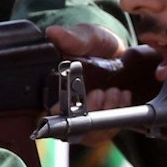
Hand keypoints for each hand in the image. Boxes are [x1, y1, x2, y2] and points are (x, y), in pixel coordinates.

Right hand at [42, 25, 145, 145]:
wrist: (112, 51)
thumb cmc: (92, 43)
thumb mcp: (85, 36)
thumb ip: (72, 37)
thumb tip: (54, 33)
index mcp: (49, 89)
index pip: (42, 115)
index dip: (58, 113)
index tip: (73, 101)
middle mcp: (64, 106)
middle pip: (69, 128)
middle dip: (88, 115)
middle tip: (101, 94)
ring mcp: (83, 115)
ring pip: (90, 133)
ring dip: (105, 115)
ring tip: (116, 93)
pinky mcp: (101, 118)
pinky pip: (107, 128)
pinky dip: (117, 114)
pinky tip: (124, 96)